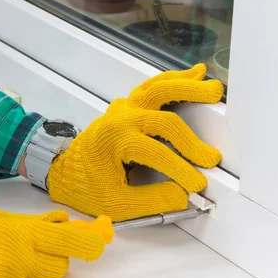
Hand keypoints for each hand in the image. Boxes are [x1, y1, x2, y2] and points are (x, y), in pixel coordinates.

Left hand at [48, 64, 222, 221]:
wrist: (62, 168)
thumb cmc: (85, 185)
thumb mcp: (115, 203)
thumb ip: (152, 200)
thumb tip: (184, 197)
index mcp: (114, 141)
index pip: (157, 154)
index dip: (181, 170)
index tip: (197, 185)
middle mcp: (121, 118)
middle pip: (164, 121)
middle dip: (190, 142)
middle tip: (211, 158)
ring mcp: (125, 107)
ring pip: (159, 90)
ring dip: (189, 88)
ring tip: (214, 90)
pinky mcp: (129, 104)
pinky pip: (154, 86)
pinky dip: (175, 79)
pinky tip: (196, 74)